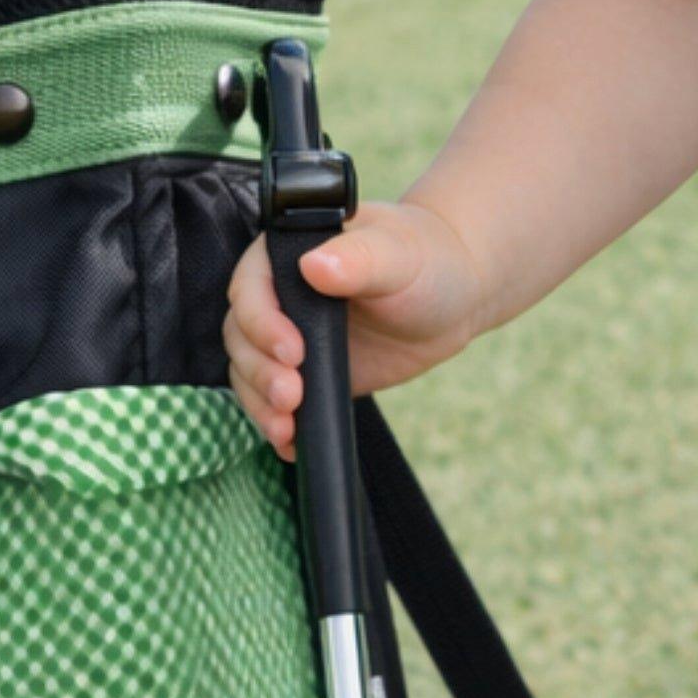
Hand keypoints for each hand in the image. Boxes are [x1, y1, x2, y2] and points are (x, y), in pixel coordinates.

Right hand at [225, 198, 485, 457]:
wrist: (454, 298)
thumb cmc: (426, 260)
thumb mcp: (398, 255)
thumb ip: (359, 259)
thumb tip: (315, 265)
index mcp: (288, 253)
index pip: (251, 287)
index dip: (261, 322)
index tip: (292, 351)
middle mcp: (279, 294)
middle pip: (242, 336)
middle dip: (259, 371)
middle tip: (290, 397)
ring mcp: (289, 336)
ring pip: (250, 372)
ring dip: (260, 402)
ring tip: (284, 427)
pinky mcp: (306, 373)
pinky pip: (276, 401)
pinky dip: (277, 423)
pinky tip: (290, 444)